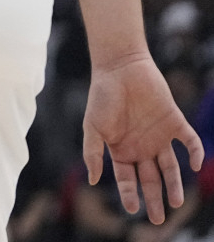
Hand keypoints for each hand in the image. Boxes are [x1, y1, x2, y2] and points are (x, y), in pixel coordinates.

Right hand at [83, 54, 204, 223]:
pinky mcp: (175, 122)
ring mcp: (160, 136)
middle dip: (154, 199)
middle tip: (158, 219)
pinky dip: (195, 153)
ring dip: (175, 184)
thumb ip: (92, 153)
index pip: (127, 179)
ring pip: (172, 167)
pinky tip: (194, 165)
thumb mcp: (92, 127)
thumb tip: (93, 181)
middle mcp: (142, 147)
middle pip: (151, 179)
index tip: (133, 209)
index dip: (130, 194)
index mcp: (121, 150)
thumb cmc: (102, 96)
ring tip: (177, 202)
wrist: (120, 68)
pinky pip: (190, 141)